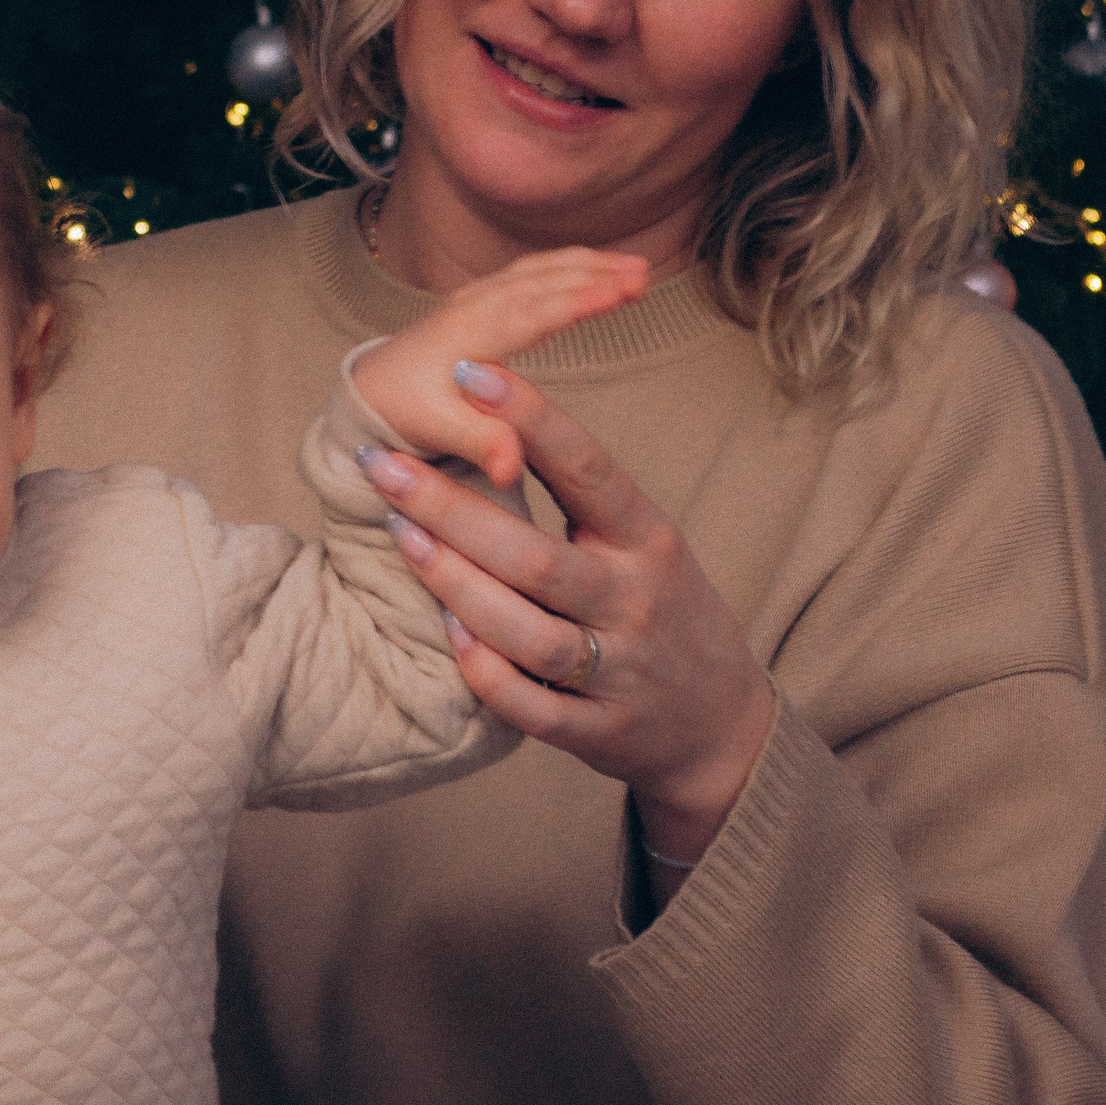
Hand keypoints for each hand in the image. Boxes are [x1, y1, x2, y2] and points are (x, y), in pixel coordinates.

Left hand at [353, 248, 647, 488]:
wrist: (371, 391)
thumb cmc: (405, 413)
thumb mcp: (437, 433)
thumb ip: (479, 443)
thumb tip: (509, 469)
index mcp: (467, 338)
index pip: (529, 313)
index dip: (575, 301)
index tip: (619, 292)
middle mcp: (473, 307)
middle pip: (541, 282)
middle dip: (593, 275)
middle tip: (644, 277)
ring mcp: (478, 297)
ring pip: (539, 270)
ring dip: (587, 264)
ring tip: (637, 268)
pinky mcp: (484, 298)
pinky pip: (533, 272)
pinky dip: (569, 265)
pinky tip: (600, 268)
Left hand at [357, 367, 774, 867]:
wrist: (723, 727)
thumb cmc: (661, 610)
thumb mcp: (642, 543)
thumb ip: (582, 495)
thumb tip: (489, 417)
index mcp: (649, 539)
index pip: (589, 468)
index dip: (530, 418)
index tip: (468, 372)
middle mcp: (637, 601)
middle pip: (535, 555)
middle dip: (451, 509)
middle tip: (382, 467)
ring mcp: (621, 671)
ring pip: (526, 632)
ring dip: (454, 585)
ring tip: (399, 534)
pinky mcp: (600, 732)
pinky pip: (530, 707)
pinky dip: (485, 672)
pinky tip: (446, 632)